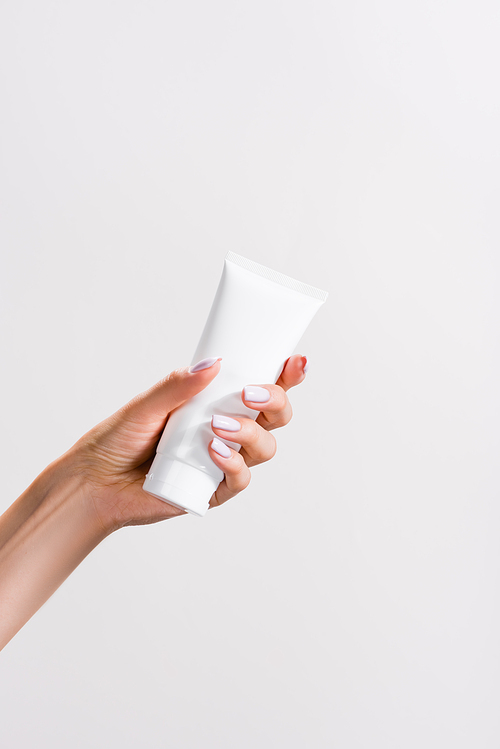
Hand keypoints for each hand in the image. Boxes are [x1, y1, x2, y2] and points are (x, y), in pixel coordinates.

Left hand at [71, 354, 308, 531]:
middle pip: (275, 415)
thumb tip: (213, 363)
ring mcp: (224, 460)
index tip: (295, 360)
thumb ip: (178, 386)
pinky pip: (241, 478)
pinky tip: (212, 452)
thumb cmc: (119, 439)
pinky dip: (234, 464)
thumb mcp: (146, 405)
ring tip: (217, 426)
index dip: (285, 374)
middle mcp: (227, 429)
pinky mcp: (214, 490)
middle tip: (249, 393)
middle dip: (276, 400)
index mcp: (216, 402)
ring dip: (250, 433)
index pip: (260, 385)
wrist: (95, 483)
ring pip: (265, 446)